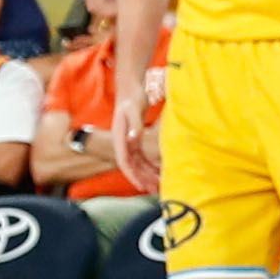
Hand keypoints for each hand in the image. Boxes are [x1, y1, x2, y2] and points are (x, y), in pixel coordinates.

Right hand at [109, 60, 165, 195]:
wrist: (130, 88)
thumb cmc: (132, 97)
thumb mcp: (133, 109)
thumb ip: (134, 125)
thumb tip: (133, 140)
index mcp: (120, 137)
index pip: (124, 161)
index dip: (132, 175)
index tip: (141, 186)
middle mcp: (123, 142)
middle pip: (132, 165)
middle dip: (142, 178)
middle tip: (154, 190)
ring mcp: (129, 141)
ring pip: (138, 162)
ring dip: (146, 174)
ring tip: (158, 185)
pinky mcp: (135, 138)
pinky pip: (142, 156)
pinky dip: (149, 165)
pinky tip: (159, 171)